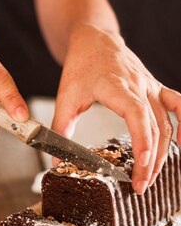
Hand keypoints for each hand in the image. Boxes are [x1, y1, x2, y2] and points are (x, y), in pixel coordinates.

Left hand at [51, 24, 180, 193]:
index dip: (142, 140)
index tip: (141, 164)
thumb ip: (61, 128)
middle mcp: (139, 85)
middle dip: (150, 159)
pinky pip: (178, 107)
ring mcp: (151, 87)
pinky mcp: (156, 89)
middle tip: (140, 186)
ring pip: (167, 122)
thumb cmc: (80, 66)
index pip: (137, 113)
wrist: (95, 39)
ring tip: (151, 176)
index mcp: (115, 85)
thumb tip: (56, 161)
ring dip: (163, 152)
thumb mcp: (65, 97)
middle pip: (154, 125)